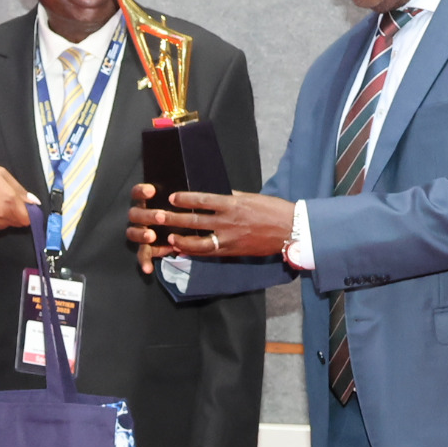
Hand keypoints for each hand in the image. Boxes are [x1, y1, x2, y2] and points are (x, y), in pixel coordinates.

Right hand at [0, 162, 33, 231]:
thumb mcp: (2, 174)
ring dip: (4, 218)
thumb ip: (20, 190)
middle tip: (4, 201)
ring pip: (6, 226)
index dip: (27, 214)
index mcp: (11, 201)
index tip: (22, 207)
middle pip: (18, 223)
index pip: (28, 219)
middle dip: (15, 214)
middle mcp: (4, 215)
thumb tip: (34, 202)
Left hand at [129, 186, 293, 262]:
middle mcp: (228, 222)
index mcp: (232, 204)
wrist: (290, 230)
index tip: (172, 197)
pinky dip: (194, 252)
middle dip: (174, 219)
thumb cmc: (272, 210)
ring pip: (199, 241)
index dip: (186, 199)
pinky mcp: (232, 251)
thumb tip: (216, 194)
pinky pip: (209, 252)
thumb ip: (231, 197)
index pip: (203, 200)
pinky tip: (183, 251)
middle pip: (195, 220)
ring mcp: (229, 238)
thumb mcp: (250, 198)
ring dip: (181, 240)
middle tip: (157, 217)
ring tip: (168, 238)